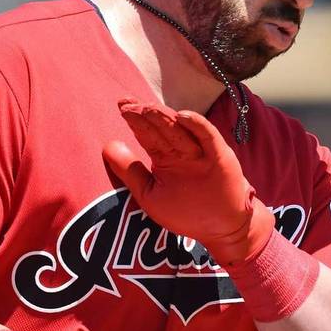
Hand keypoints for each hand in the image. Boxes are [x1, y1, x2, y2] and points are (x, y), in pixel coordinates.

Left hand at [102, 99, 274, 264]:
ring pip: (180, 130)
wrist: (224, 227)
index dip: (134, 120)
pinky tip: (182, 116)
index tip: (121, 105)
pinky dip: (197, 125)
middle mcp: (182, 151)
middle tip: (126, 103)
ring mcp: (201, 152)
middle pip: (161, 127)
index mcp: (165, 157)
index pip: (147, 133)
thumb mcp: (150, 195)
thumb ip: (130, 172)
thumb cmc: (187, 212)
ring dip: (163, 117)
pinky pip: (208, 137)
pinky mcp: (219, 156)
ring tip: (146, 107)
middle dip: (143, 114)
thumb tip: (106, 146)